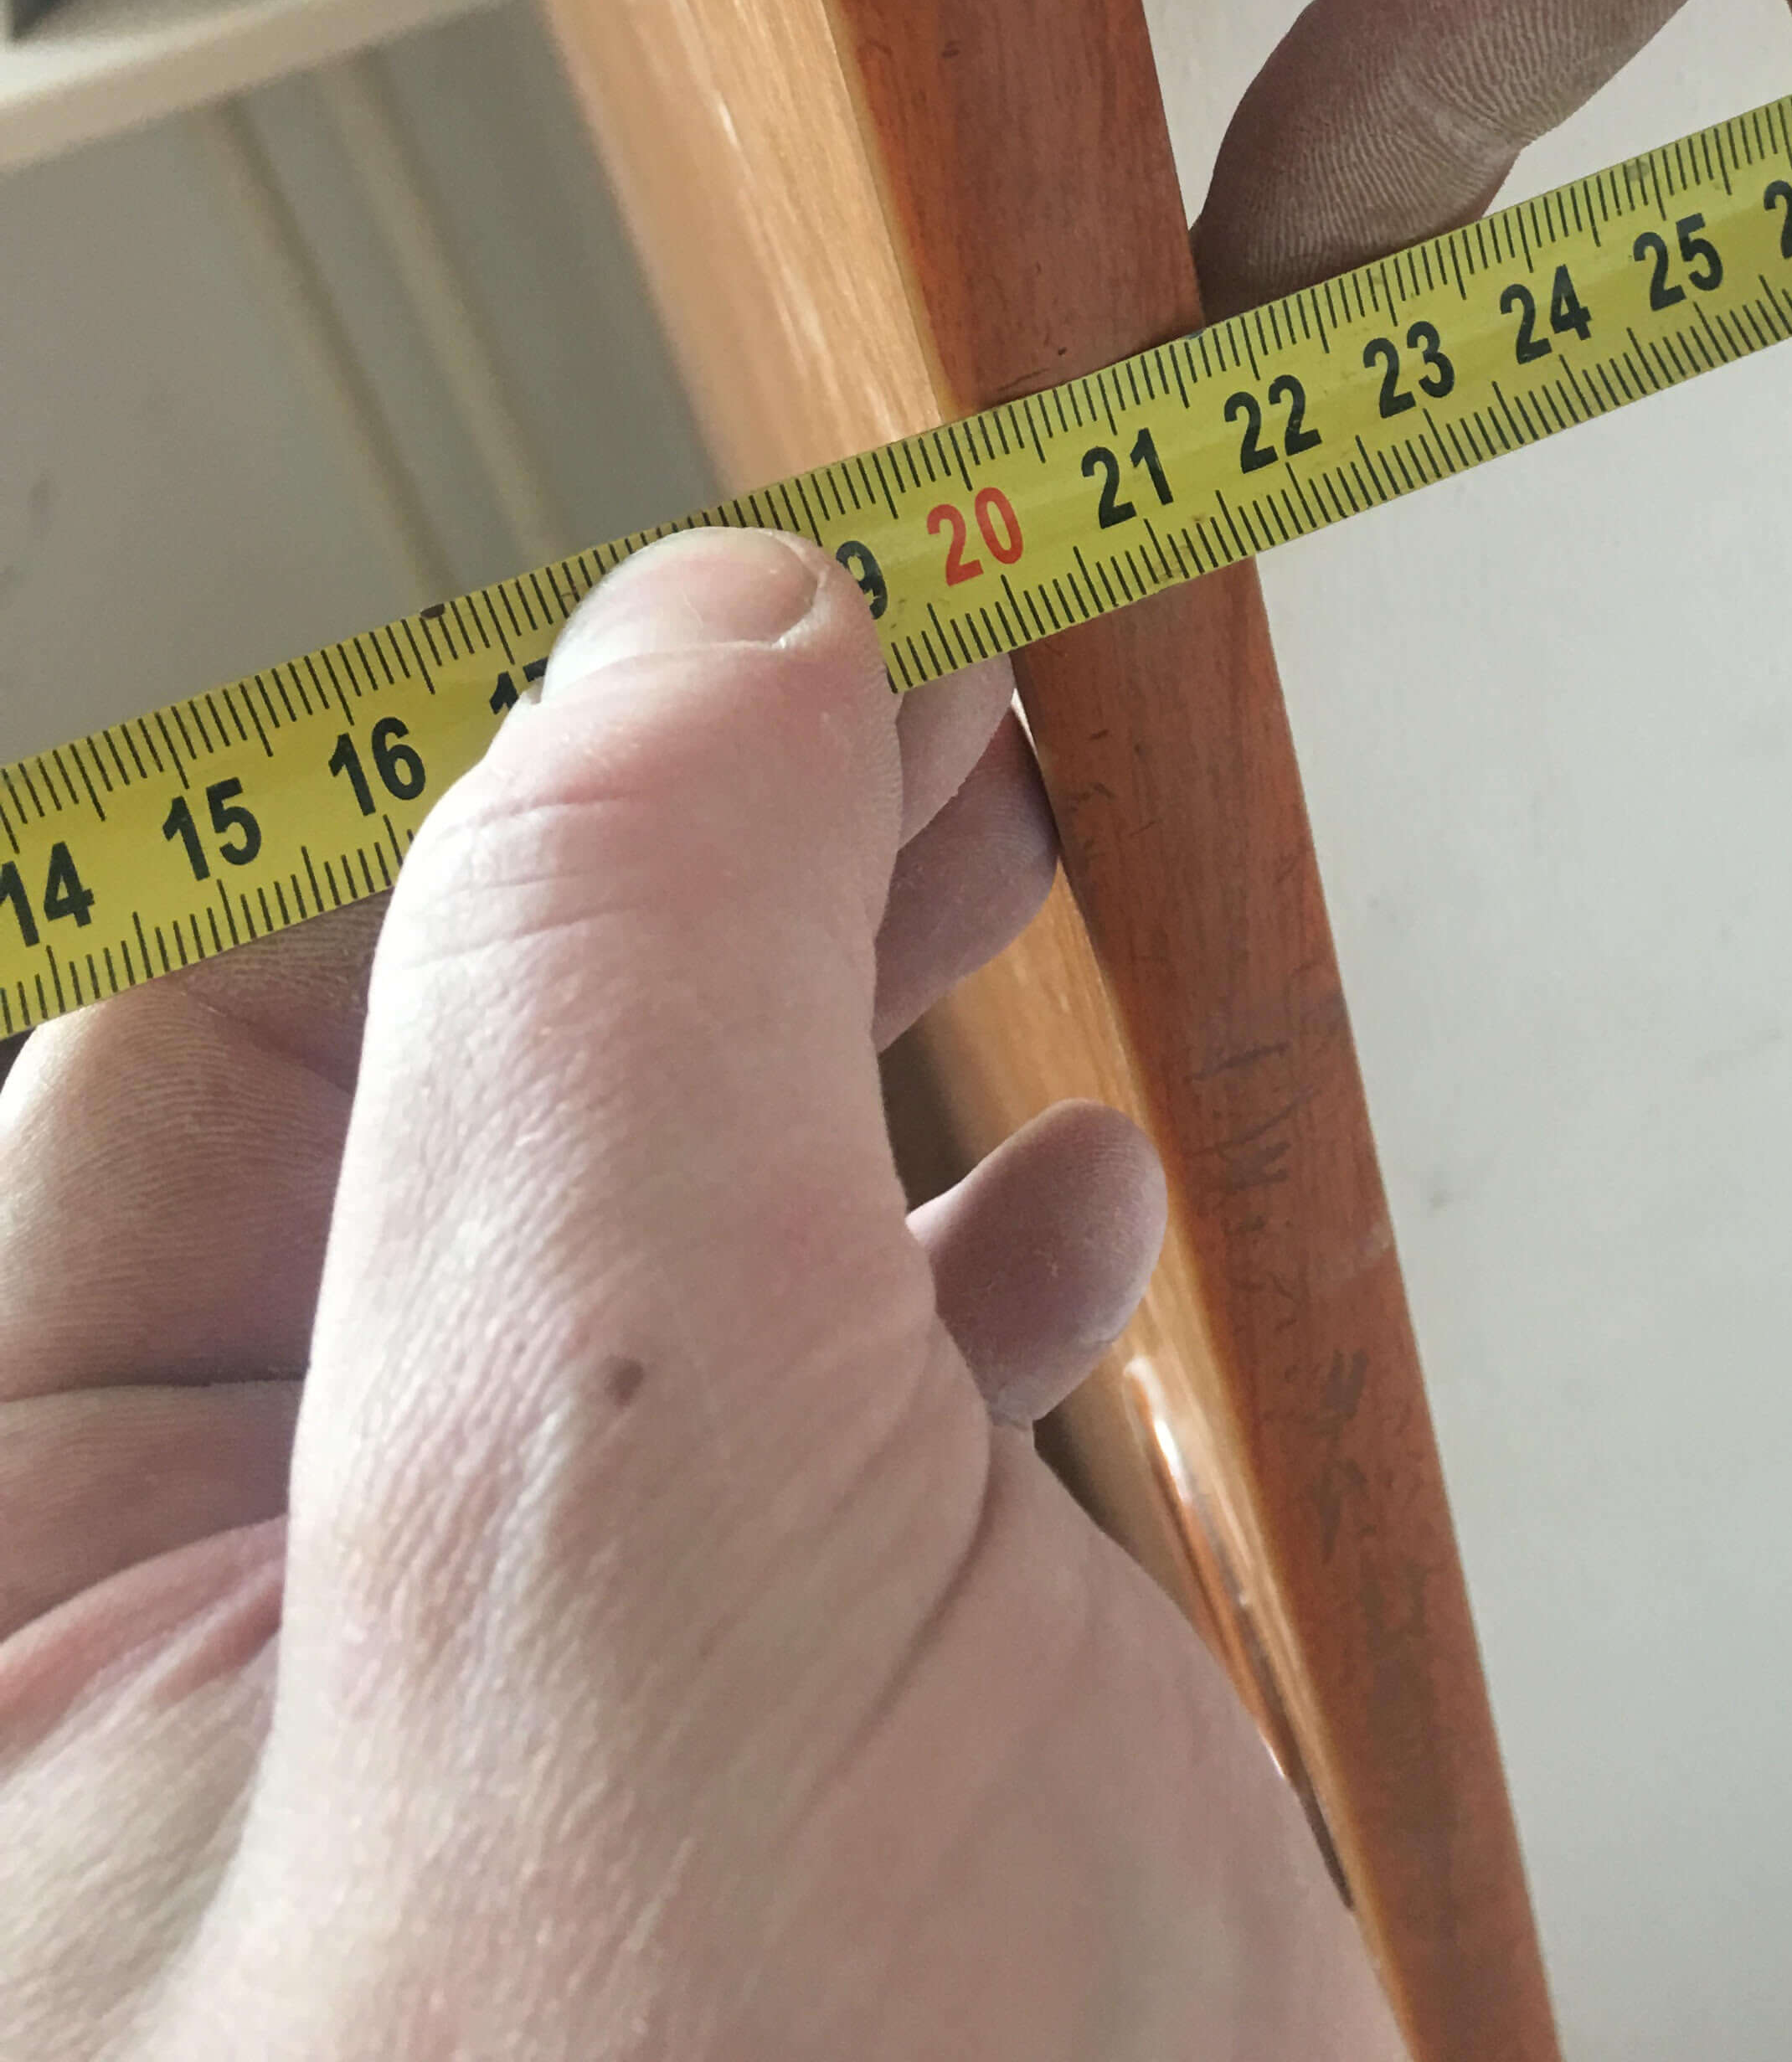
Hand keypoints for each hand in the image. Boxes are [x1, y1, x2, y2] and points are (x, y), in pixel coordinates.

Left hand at [0, 533, 1395, 2060]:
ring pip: (608, 1256)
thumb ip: (609, 1033)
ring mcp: (472, 1758)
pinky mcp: (715, 1805)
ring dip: (810, 1023)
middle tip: (880, 676)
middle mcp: (187, 1692)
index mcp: (12, 1636)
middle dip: (661, 891)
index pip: (158, 1066)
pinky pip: (771, 1447)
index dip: (451, 799)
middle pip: (388, 1132)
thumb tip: (691, 635)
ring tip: (979, 828)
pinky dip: (929, 1278)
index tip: (720, 624)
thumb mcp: (624, 1548)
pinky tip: (1051, 1216)